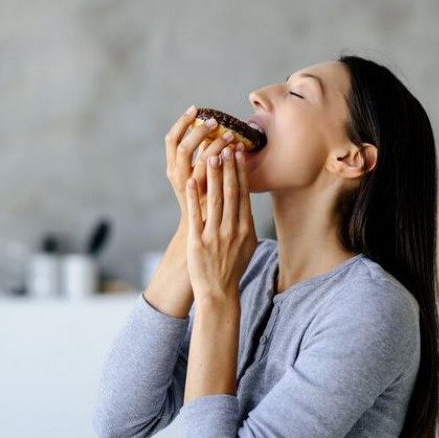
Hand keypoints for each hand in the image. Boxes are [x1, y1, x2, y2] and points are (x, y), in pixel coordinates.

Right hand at [165, 106, 243, 224]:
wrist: (200, 236)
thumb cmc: (200, 205)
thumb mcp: (195, 180)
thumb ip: (201, 158)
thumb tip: (212, 130)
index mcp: (172, 170)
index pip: (171, 140)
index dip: (181, 123)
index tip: (195, 109)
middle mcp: (178, 179)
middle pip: (183, 148)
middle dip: (199, 131)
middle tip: (215, 121)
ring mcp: (190, 191)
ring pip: (201, 162)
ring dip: (216, 145)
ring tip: (231, 135)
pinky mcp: (204, 200)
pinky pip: (215, 178)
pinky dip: (225, 164)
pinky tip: (237, 154)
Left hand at [185, 146, 257, 301]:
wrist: (219, 292)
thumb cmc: (232, 268)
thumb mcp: (247, 245)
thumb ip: (246, 223)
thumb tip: (246, 203)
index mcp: (245, 228)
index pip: (242, 193)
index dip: (240, 171)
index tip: (239, 152)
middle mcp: (232, 229)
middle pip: (230, 191)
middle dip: (229, 166)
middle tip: (226, 144)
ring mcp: (215, 235)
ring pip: (214, 199)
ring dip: (213, 175)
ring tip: (210, 155)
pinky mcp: (198, 242)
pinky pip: (196, 215)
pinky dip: (194, 197)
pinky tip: (191, 181)